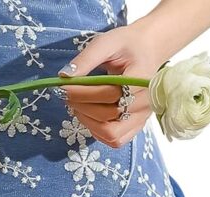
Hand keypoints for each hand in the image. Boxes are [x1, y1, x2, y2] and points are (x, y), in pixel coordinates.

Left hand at [58, 25, 164, 148]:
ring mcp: (142, 117)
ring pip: (111, 134)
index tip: (63, 87)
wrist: (146, 51)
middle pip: (109, 115)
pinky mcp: (136, 126)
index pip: (111, 93)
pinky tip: (88, 116)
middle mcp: (146, 103)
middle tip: (66, 95)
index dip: (83, 93)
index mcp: (142, 79)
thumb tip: (64, 76)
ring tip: (77, 106)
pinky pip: (115, 140)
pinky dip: (97, 132)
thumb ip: (86, 59)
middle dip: (81, 106)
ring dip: (87, 122)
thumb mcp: (106, 43)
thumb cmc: (126, 46)